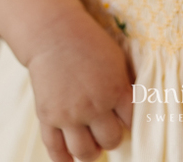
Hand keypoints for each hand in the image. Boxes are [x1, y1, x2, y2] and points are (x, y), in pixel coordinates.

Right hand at [25, 12, 132, 161]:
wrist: (53, 33)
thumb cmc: (89, 43)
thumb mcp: (117, 60)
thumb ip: (125, 87)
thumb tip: (135, 109)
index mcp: (115, 91)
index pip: (132, 123)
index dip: (130, 122)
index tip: (124, 119)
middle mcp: (93, 106)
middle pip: (111, 141)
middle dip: (111, 137)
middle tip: (106, 130)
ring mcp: (69, 114)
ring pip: (85, 152)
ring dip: (91, 151)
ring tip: (90, 143)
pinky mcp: (47, 117)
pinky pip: (55, 149)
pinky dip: (64, 159)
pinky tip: (69, 160)